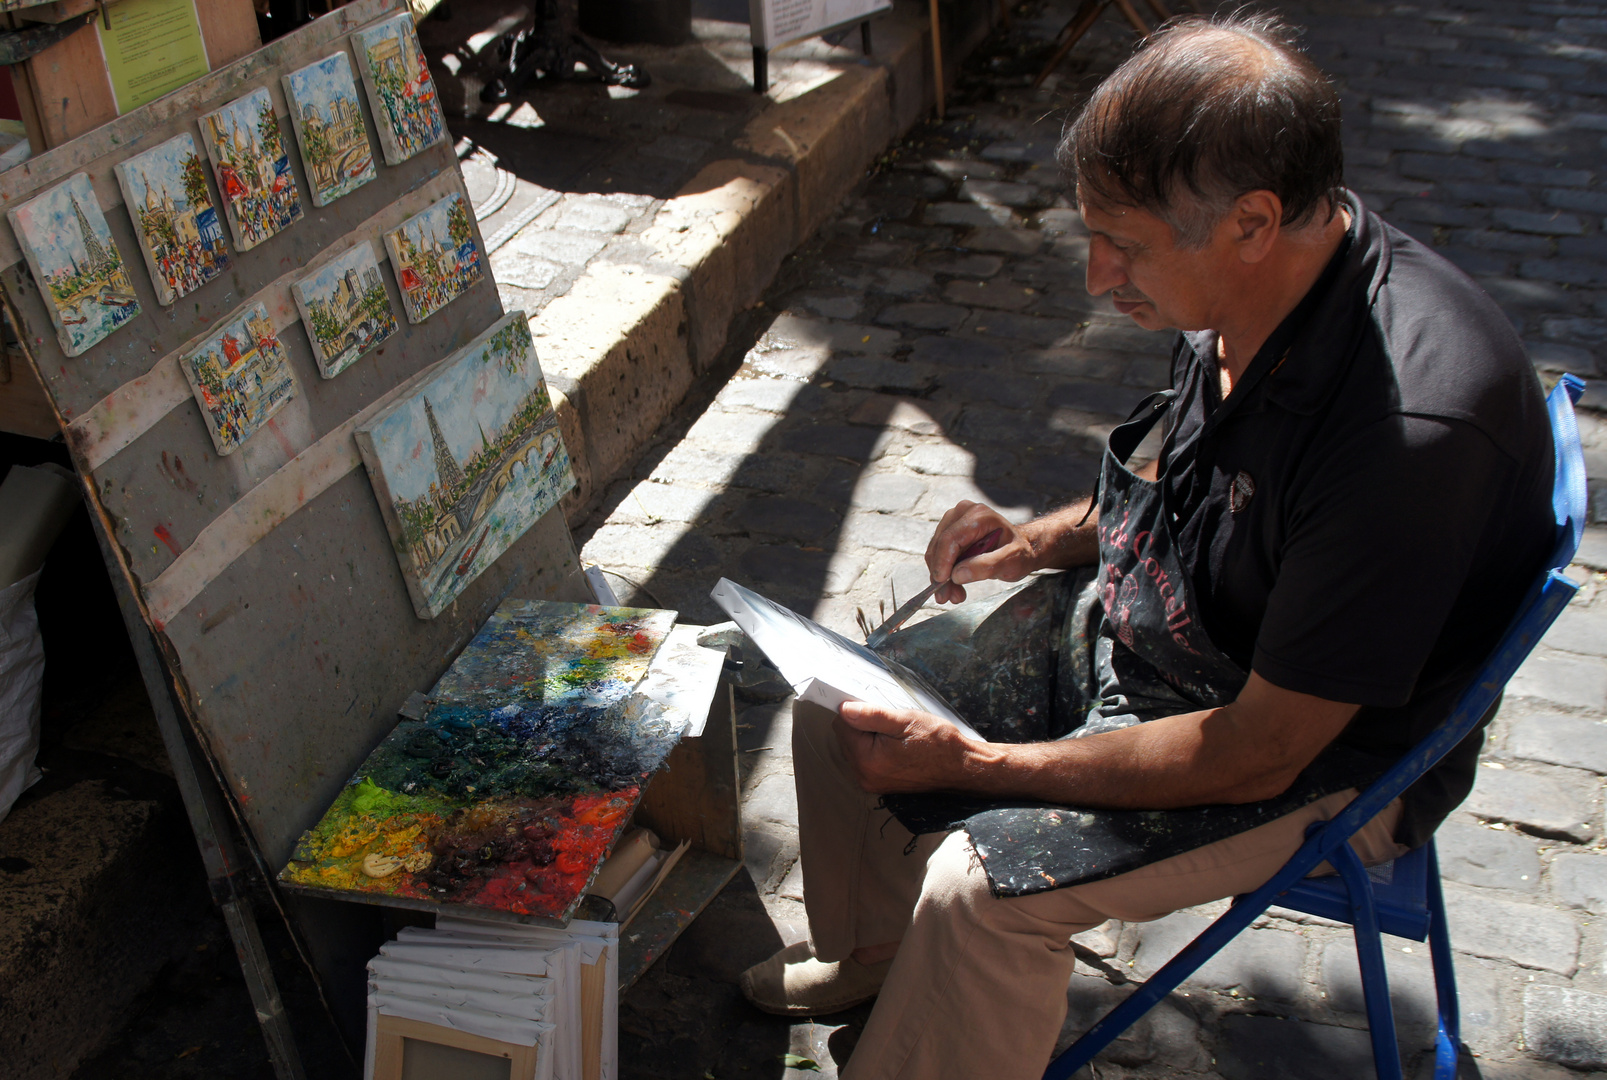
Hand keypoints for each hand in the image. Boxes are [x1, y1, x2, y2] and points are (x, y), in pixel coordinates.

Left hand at [834, 700, 978, 793]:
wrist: (961, 767)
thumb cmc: (938, 743)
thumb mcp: (905, 721)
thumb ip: (871, 715)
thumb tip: (844, 709)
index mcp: (867, 760)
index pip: (842, 725)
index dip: (858, 711)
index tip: (879, 710)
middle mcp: (865, 776)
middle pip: (847, 738)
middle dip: (864, 725)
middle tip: (893, 723)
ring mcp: (872, 782)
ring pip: (856, 748)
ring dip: (870, 736)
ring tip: (897, 735)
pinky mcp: (880, 784)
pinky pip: (867, 759)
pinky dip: (877, 748)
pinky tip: (897, 745)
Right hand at [924, 502, 1038, 604]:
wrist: (1021, 549)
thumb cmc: (1019, 552)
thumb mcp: (1010, 562)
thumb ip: (986, 567)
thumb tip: (957, 574)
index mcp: (979, 516)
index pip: (950, 538)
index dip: (942, 561)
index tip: (941, 581)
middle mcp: (963, 513)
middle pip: (939, 545)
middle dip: (941, 573)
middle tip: (948, 596)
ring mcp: (955, 521)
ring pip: (936, 552)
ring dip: (941, 576)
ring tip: (955, 594)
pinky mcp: (950, 531)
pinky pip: (939, 554)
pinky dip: (944, 572)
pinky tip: (954, 586)